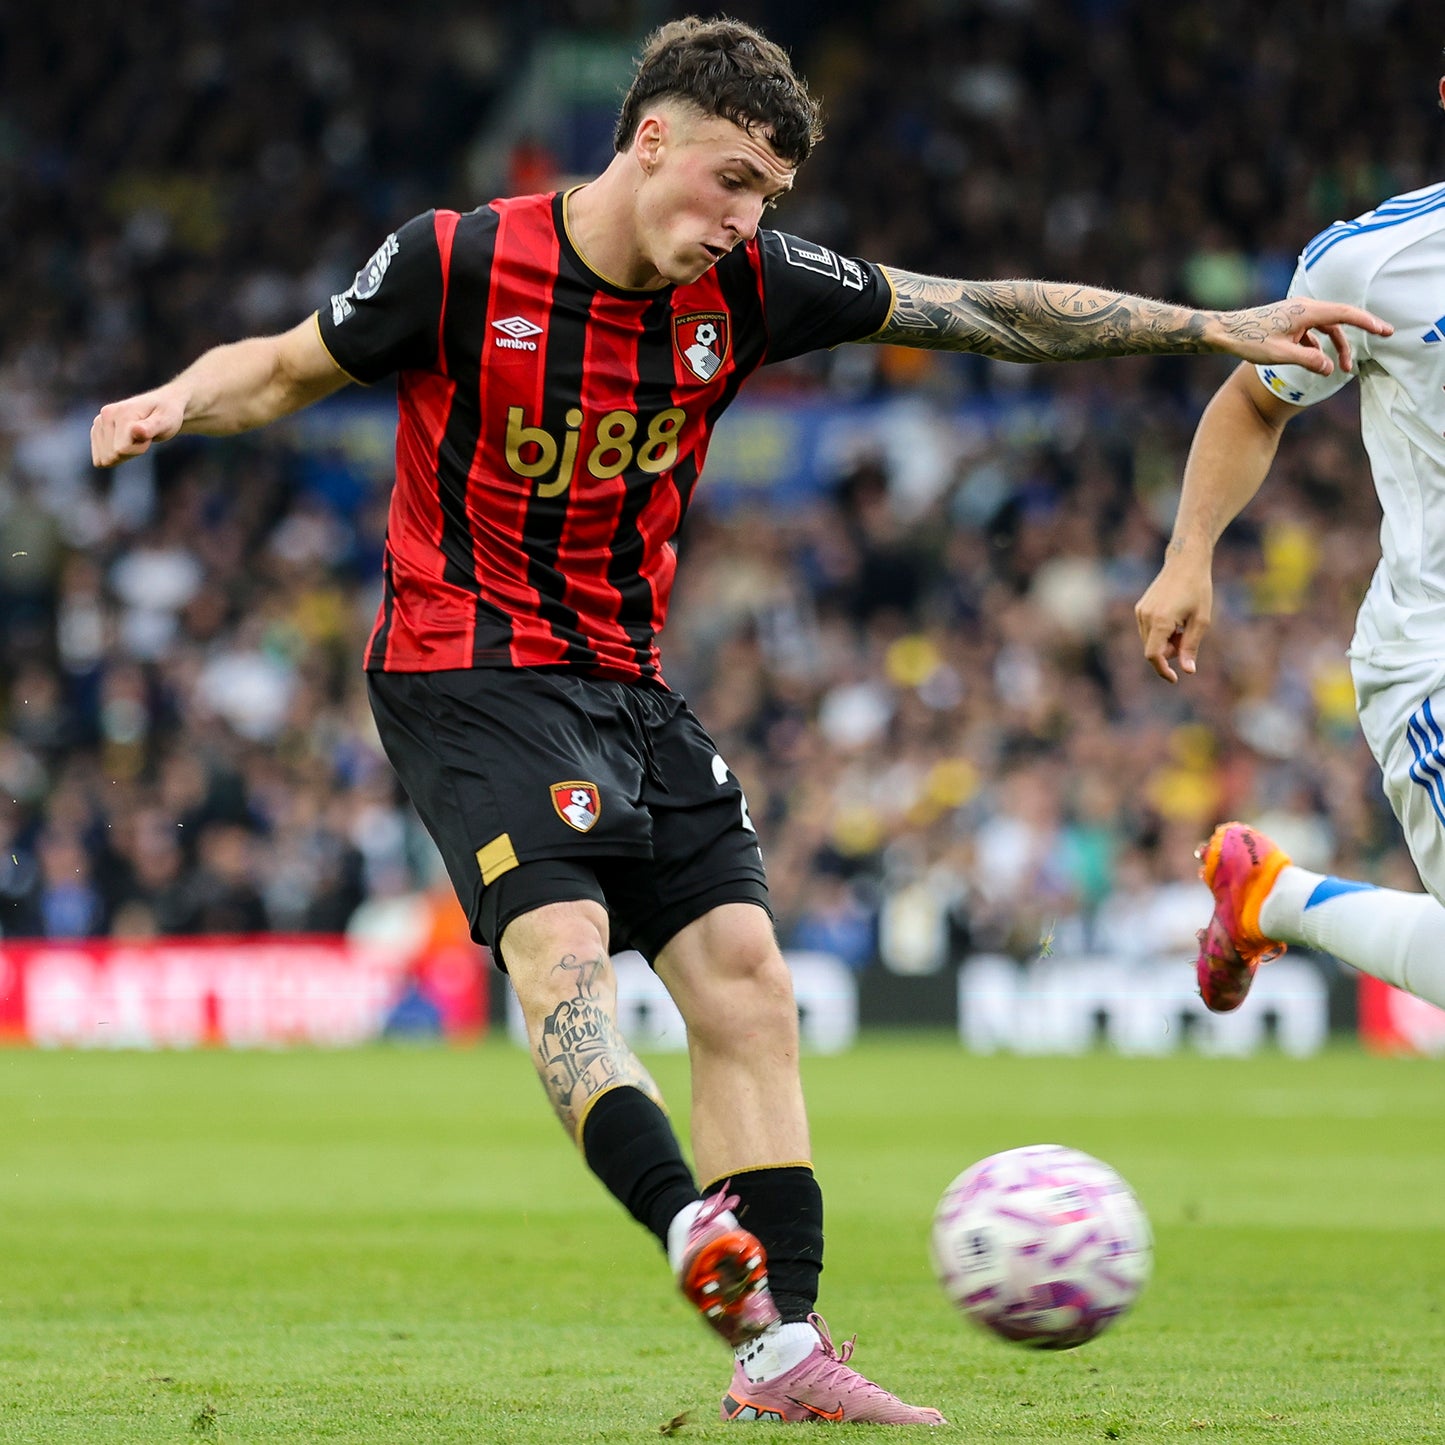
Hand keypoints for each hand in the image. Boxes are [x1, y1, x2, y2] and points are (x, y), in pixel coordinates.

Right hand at [91, 392, 184, 467]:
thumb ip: (151, 427)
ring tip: (136, 437)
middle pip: (112, 455)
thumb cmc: (167, 415)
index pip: (121, 450)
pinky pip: (99, 457)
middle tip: (144, 436)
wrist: (163, 404)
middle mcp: (105, 415)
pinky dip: (115, 455)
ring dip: (124, 452)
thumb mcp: (166, 421)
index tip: (149, 436)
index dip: (139, 449)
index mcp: (121, 413)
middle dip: (131, 451)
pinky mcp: (96, 430)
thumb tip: (136, 431)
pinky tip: (125, 442)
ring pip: (105, 458)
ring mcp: (98, 422)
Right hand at [1135, 551, 1213, 682]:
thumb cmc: (1198, 589)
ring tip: (1182, 626)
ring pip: (1150, 641)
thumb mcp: (1201, 620)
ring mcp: (1140, 612)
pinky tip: (1174, 619)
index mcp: (1161, 620)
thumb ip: (1191, 646)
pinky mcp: (1140, 608)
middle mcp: (1145, 617)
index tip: (1174, 679)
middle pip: (1154, 649)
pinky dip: (1160, 633)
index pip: (1154, 655)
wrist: (1185, 562)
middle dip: (1171, 651)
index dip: (1163, 669)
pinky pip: (1148, 631)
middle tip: (1188, 637)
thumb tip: (1188, 671)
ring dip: (1166, 642)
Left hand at [1209, 300, 1391, 376]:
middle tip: (1379, 342)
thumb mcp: (1280, 355)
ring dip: (1335, 346)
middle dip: (1356, 336)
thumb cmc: (1250, 340)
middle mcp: (1304, 308)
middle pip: (1339, 321)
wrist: (1225, 332)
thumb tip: (1330, 368)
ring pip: (1325, 328)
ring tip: (1340, 369)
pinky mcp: (1289, 321)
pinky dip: (1318, 345)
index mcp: (1306, 311)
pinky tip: (1316, 362)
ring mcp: (1296, 313)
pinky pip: (1312, 331)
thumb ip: (1308, 360)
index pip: (1345, 314)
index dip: (1367, 322)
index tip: (1385, 330)